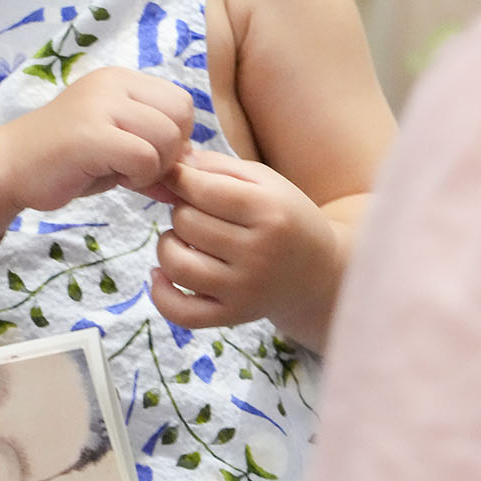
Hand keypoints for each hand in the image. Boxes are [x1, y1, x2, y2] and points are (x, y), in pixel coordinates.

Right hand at [0, 69, 193, 212]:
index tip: (150, 159)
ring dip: (154, 166)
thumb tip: (195, 172)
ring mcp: (100, 105)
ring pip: (167, 136)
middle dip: (170, 152)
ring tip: (123, 173)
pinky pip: (144, 157)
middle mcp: (112, 83)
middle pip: (181, 115)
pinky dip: (138, 176)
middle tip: (139, 169)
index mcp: (121, 79)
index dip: (176, 137)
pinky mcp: (90, 134)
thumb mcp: (116, 150)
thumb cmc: (63, 160)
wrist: (8, 166)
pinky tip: (113, 178)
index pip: (180, 101)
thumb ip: (154, 153)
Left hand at [151, 148, 340, 349]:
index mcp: (270, 212)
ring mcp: (245, 290)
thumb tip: (168, 163)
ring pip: (176, 264)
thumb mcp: (264, 181)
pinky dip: (160, 292)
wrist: (320, 273)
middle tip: (198, 212)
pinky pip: (180, 311)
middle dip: (182, 211)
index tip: (177, 177)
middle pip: (186, 223)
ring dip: (168, 245)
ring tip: (183, 239)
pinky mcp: (233, 316)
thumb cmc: (285, 217)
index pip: (202, 190)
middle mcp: (259, 254)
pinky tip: (162, 273)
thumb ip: (216, 167)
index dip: (179, 179)